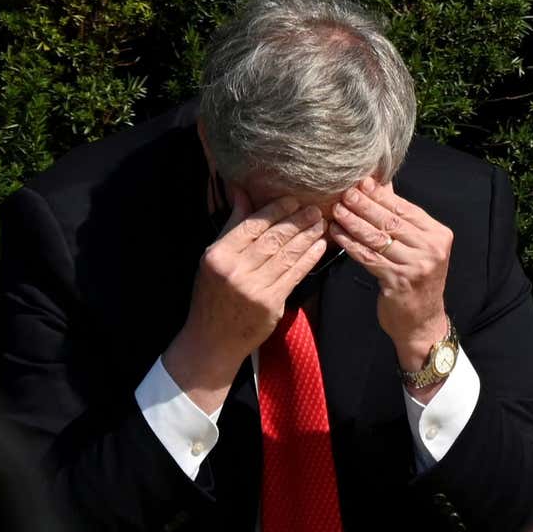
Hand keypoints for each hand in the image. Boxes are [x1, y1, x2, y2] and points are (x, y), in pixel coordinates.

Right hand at [163, 186, 328, 412]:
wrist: (213, 340)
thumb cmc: (212, 296)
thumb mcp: (213, 259)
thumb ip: (232, 225)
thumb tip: (241, 191)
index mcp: (218, 255)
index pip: (252, 225)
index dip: (275, 210)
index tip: (293, 199)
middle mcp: (235, 270)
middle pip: (273, 238)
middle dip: (297, 221)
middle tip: (315, 208)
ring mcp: (254, 288)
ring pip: (287, 255)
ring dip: (307, 237)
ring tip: (320, 223)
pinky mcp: (271, 303)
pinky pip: (295, 275)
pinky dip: (309, 258)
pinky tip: (319, 246)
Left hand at [329, 176, 453, 377]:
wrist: (423, 322)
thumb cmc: (417, 281)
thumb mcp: (418, 248)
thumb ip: (402, 221)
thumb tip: (381, 188)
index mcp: (438, 235)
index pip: (405, 209)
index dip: (381, 195)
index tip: (361, 182)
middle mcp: (431, 248)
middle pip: (390, 221)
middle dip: (364, 205)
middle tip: (345, 193)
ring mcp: (416, 265)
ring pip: (377, 237)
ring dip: (353, 222)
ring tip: (336, 210)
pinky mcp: (398, 281)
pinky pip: (368, 257)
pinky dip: (350, 244)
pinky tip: (337, 234)